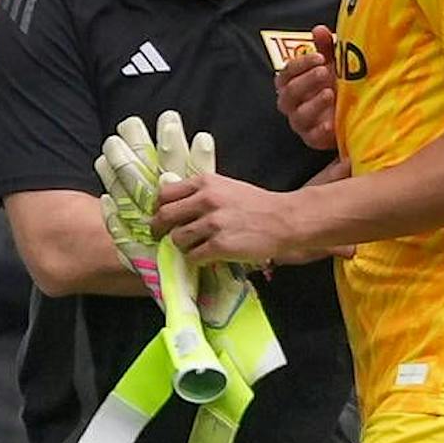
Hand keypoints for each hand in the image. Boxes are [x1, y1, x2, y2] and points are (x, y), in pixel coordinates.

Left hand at [154, 172, 301, 264]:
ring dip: (182, 246)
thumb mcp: (226, 187)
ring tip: (195, 246)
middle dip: (160, 230)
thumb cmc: (256, 205)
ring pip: (177, 239)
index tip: (160, 217)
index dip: (158, 208)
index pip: (165, 194)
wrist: (284, 221)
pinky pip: (193, 256)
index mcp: (205, 183)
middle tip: (163, 237)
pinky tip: (207, 256)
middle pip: (165, 217)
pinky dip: (196, 259)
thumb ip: (201, 192)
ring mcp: (213, 223)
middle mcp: (206, 200)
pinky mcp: (220, 245)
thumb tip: (173, 204)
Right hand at [277, 26, 337, 150]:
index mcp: (292, 83)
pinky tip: (331, 123)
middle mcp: (292, 103)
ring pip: (298, 115)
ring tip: (330, 93)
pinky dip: (321, 131)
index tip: (319, 58)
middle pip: (289, 93)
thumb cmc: (338, 84)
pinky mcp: (313, 139)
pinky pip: (312, 136)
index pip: (286, 72)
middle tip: (324, 71)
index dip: (301, 64)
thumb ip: (325, 47)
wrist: (354, 112)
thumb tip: (319, 29)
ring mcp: (301, 122)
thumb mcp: (333, 63)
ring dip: (313, 103)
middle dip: (306, 81)